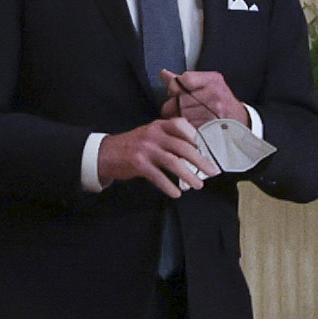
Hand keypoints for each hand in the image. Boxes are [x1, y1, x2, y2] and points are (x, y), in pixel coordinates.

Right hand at [100, 116, 219, 197]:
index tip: (205, 149)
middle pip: (182, 146)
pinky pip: (159, 176)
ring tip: (198, 185)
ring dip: (188, 175)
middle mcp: (153, 135)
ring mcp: (146, 149)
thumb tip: (194, 150)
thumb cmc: (132, 145)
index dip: (195, 136)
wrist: (105, 153)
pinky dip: (169, 186)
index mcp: (158, 125)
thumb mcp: (149, 134)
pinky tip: (176, 193)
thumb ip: (168, 137)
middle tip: (211, 171)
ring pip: (174, 162)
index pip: (181, 125)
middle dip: (200, 161)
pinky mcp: (139, 164)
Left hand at [157, 66, 253, 131]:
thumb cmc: (219, 101)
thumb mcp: (206, 85)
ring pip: (182, 114)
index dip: (174, 87)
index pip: (185, 79)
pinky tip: (187, 125)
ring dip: (177, 118)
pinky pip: (189, 126)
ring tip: (180, 117)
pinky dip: (184, 127)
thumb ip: (183, 81)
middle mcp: (215, 93)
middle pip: (180, 99)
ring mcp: (215, 111)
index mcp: (212, 79)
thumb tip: (163, 73)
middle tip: (173, 108)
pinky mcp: (212, 126)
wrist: (240, 119)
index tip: (174, 92)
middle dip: (172, 105)